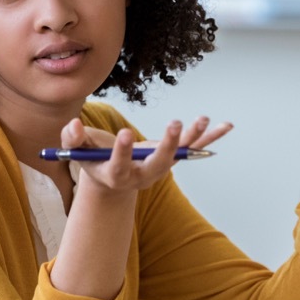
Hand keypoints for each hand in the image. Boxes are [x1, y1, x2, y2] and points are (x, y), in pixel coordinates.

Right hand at [62, 116, 231, 194]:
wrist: (113, 179)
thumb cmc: (93, 160)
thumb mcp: (79, 151)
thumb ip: (73, 139)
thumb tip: (73, 125)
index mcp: (117, 175)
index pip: (119, 165)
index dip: (121, 152)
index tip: (124, 133)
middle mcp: (142, 175)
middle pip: (158, 164)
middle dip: (168, 146)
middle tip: (174, 125)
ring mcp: (160, 167)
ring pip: (179, 155)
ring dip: (192, 138)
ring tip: (203, 120)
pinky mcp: (172, 158)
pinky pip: (193, 148)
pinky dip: (209, 138)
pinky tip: (226, 126)